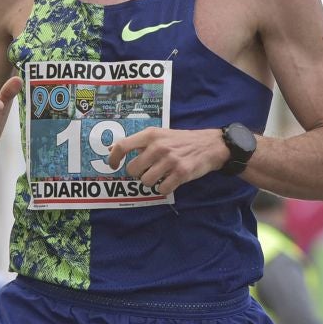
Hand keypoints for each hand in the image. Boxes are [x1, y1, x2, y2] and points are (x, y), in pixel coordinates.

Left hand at [105, 127, 229, 195]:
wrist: (210, 145)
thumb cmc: (180, 140)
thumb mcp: (159, 135)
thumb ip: (138, 142)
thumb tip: (112, 150)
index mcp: (150, 135)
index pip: (122, 146)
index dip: (113, 158)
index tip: (113, 165)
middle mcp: (158, 147)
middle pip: (132, 170)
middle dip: (137, 173)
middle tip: (147, 170)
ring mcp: (170, 160)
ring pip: (146, 181)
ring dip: (151, 182)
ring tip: (160, 175)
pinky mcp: (181, 173)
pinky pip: (162, 189)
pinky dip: (164, 188)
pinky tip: (170, 180)